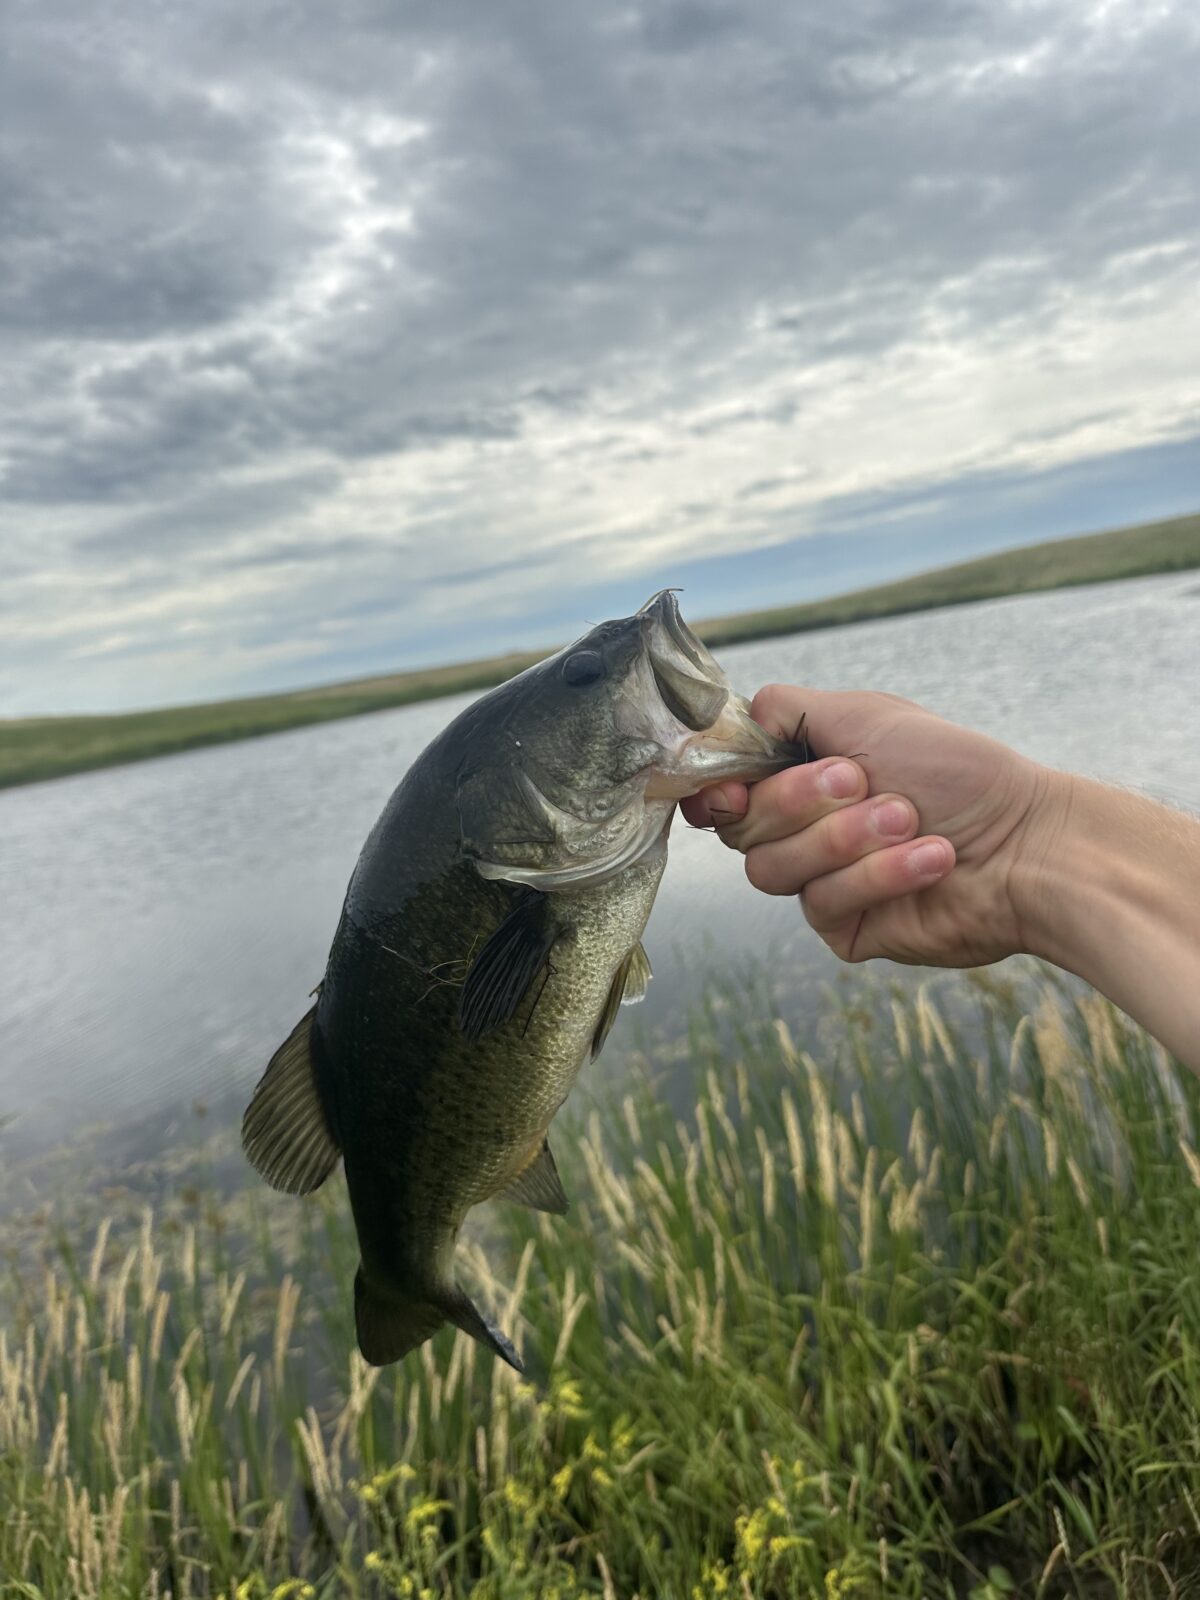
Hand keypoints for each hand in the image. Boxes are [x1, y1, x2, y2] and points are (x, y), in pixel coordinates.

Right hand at [682, 684, 1062, 967]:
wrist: (1030, 843)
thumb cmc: (958, 772)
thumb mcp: (866, 715)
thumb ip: (786, 710)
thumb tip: (733, 716)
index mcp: (802, 777)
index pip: (723, 790)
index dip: (715, 791)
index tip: (735, 788)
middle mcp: (804, 831)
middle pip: (742, 828)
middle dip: (801, 801)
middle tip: (864, 781)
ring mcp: (823, 882)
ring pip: (773, 870)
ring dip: (844, 838)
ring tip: (909, 819)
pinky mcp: (847, 929)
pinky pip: (823, 905)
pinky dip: (880, 875)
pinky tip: (932, 858)